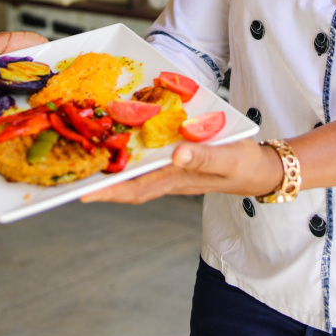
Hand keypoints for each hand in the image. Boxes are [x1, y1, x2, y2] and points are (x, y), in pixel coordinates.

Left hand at [80, 139, 283, 204]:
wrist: (262, 169)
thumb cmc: (246, 164)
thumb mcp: (228, 158)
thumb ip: (204, 157)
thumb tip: (176, 155)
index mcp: (178, 179)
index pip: (136, 190)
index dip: (109, 192)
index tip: (82, 193)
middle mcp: (170, 178)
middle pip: (128, 186)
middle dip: (101, 183)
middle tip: (73, 174)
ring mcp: (173, 171)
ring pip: (137, 174)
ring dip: (114, 170)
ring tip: (89, 157)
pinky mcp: (179, 162)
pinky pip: (149, 162)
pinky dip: (133, 156)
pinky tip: (125, 142)